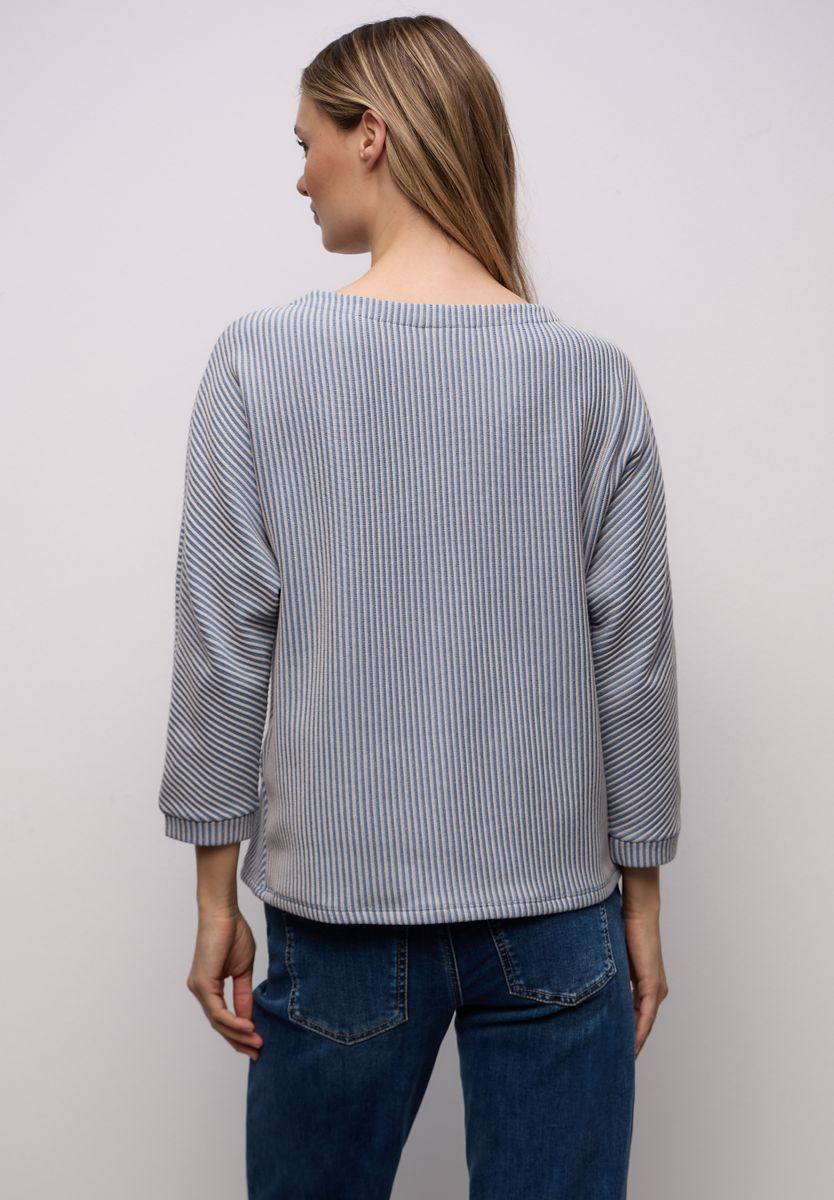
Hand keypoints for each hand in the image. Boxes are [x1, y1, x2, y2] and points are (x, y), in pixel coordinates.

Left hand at [186, 907, 263, 1060]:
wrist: (223, 913)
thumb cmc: (233, 933)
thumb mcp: (244, 969)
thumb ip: (244, 994)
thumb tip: (250, 1016)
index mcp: (209, 987)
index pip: (222, 1018)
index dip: (239, 1033)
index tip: (257, 1044)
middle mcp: (200, 991)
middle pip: (218, 1025)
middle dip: (238, 1040)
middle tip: (256, 1052)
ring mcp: (198, 988)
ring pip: (217, 1021)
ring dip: (238, 1034)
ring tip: (257, 1042)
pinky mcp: (201, 983)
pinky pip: (217, 1011)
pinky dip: (232, 1021)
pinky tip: (248, 1027)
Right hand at [621, 900, 669, 1057]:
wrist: (638, 911)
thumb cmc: (624, 927)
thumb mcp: (612, 957)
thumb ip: (606, 973)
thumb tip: (589, 982)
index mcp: (646, 984)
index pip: (636, 1016)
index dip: (626, 1033)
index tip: (614, 1048)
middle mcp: (655, 990)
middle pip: (642, 1024)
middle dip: (629, 1042)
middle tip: (615, 1062)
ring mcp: (655, 989)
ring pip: (644, 1024)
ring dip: (634, 1041)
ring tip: (621, 1060)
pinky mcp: (652, 986)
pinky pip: (645, 1016)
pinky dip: (638, 1031)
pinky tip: (631, 1046)